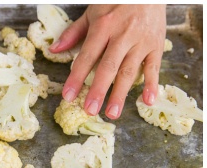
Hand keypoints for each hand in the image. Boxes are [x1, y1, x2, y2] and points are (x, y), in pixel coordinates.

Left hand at [51, 4, 165, 118]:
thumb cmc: (116, 2)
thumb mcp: (92, 12)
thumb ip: (73, 32)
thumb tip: (54, 50)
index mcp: (103, 27)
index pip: (87, 56)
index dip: (77, 77)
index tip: (68, 96)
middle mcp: (122, 36)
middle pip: (108, 67)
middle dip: (98, 90)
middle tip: (90, 110)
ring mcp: (141, 42)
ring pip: (130, 71)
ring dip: (121, 93)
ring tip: (112, 113)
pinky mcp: (156, 45)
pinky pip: (154, 67)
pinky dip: (152, 84)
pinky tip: (147, 101)